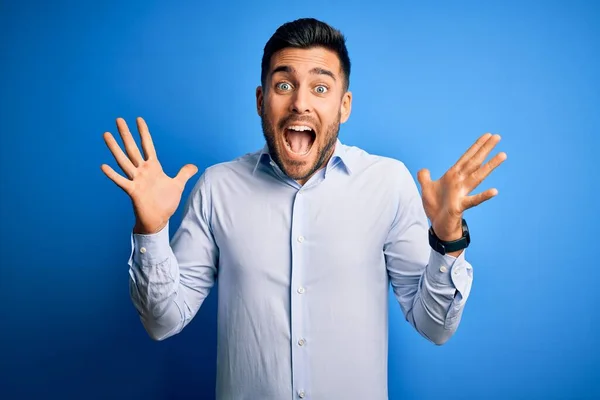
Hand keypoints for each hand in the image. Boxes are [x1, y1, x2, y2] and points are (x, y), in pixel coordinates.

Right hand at [101, 117, 197, 233]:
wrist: (159, 220)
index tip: (139, 119)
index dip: (144, 133)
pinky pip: (121, 181)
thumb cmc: (165, 203)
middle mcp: (143, 171)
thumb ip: (184, 173)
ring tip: (106, 135)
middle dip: (126, 134)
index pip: (148, 146)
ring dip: (115, 148)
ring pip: (124, 161)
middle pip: (133, 149)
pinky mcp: (133, 191)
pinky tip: (103, 166)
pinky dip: (113, 175)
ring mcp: (136, 180)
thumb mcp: (178, 185)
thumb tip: (194, 166)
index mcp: (153, 167)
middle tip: (118, 119)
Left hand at [417, 133, 506, 240]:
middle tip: (498, 136)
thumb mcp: (426, 189)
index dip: (476, 146)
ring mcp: (462, 193)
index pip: (466, 158)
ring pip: (478, 177)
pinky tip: (494, 191)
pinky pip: (473, 200)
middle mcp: (460, 182)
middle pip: (474, 162)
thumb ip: (425, 177)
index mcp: (453, 176)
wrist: (438, 225)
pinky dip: (484, 196)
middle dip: (485, 149)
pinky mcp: (460, 205)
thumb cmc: (436, 207)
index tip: (487, 135)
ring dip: (490, 166)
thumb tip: (423, 170)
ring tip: (502, 155)